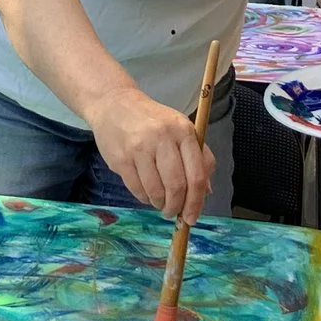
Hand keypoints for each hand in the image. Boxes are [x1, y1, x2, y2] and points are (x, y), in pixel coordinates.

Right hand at [91, 88, 215, 226]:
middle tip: (173, 213)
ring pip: (156, 191)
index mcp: (183, 131)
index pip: (196, 175)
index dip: (196, 202)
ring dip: (160, 204)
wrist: (114, 104)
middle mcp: (163, 138)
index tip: (192, 217)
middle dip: (177, 207)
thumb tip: (206, 192)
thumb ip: (198, 158)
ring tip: (160, 203)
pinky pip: (137, 189)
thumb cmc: (153, 120)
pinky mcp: (121, 158)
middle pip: (176, 186)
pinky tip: (146, 193)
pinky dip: (144, 198)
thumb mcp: (181, 130)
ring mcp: (140, 148)